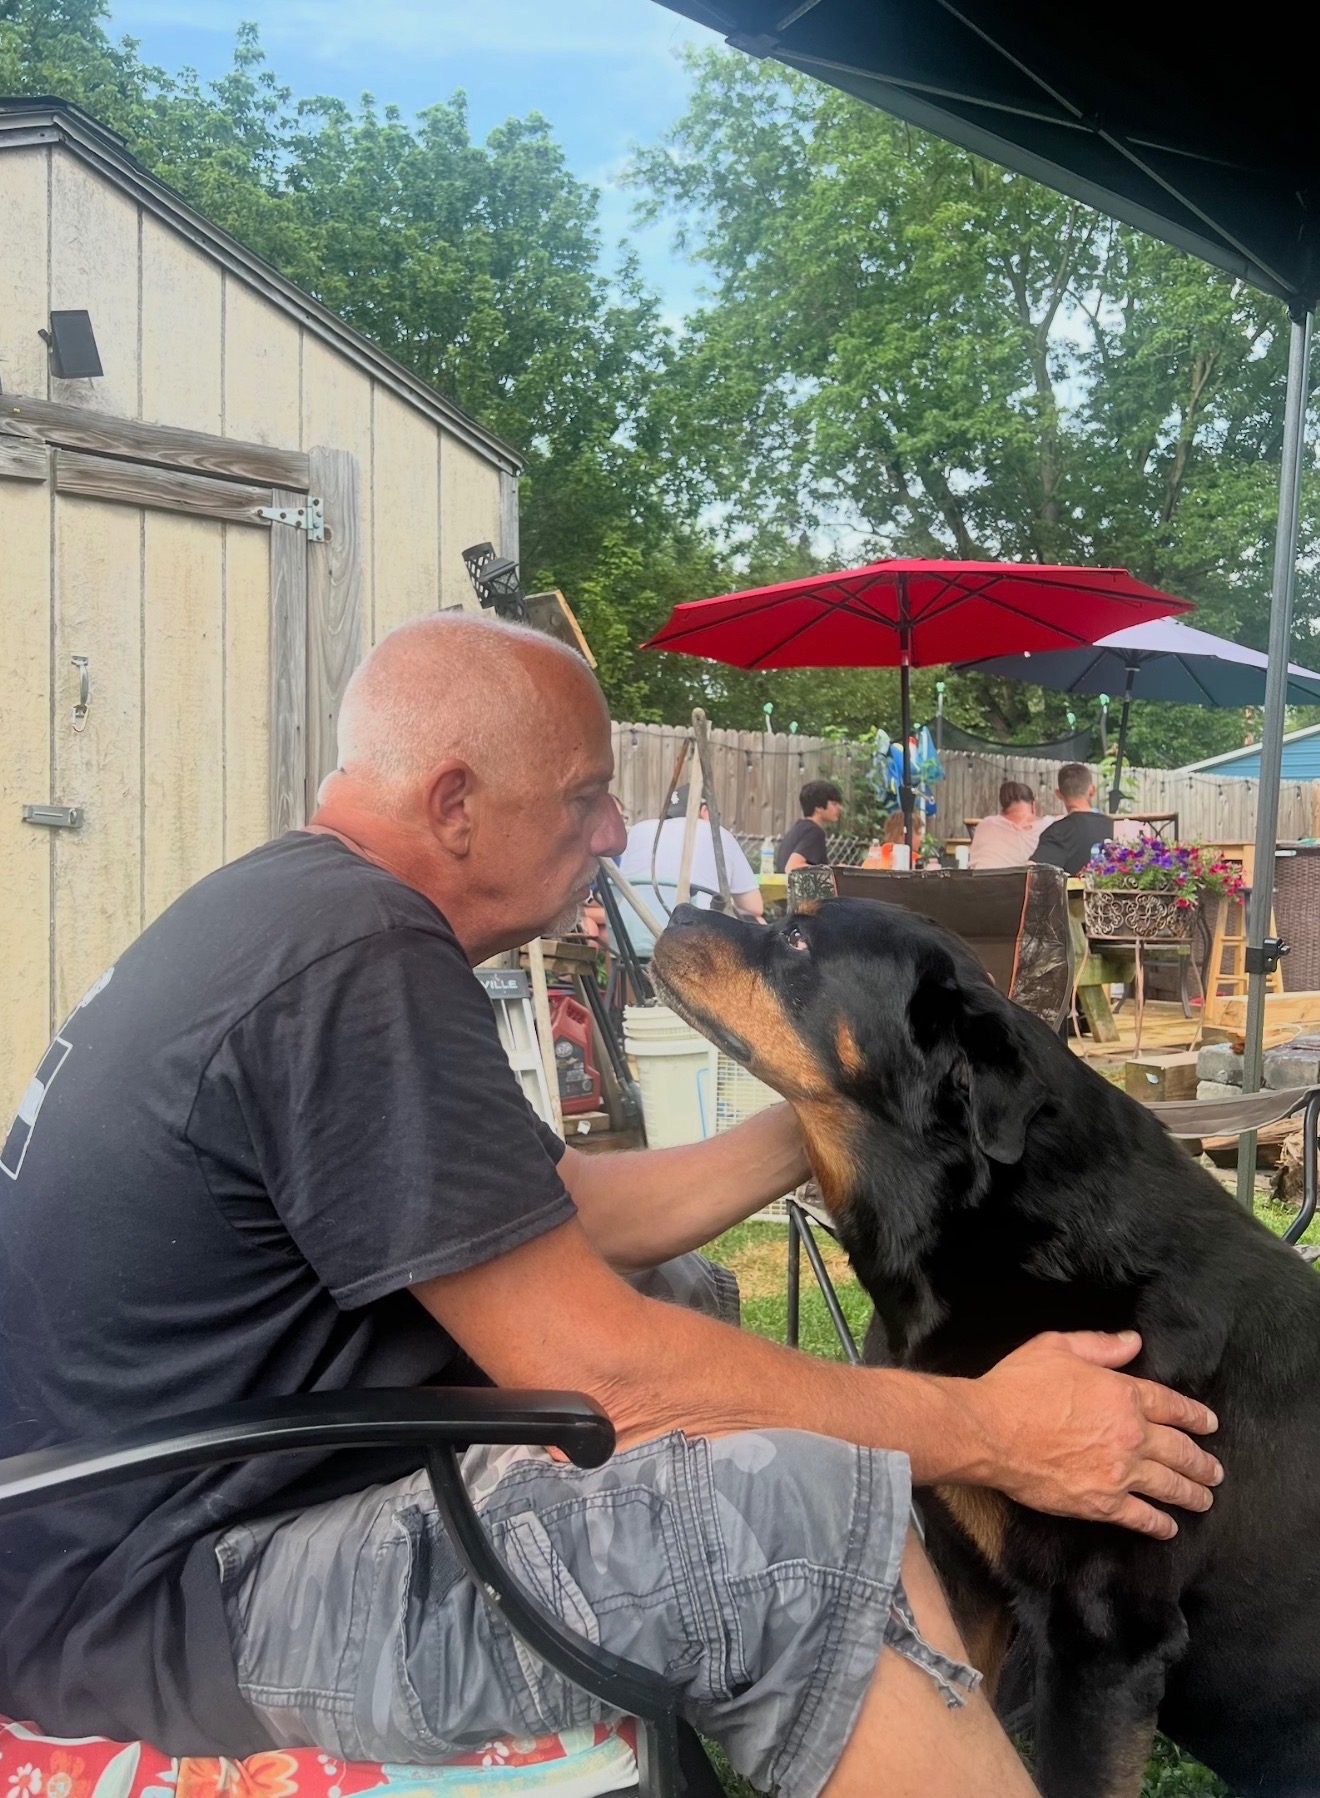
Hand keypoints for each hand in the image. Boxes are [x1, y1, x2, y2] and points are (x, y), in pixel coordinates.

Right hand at [963, 1330, 1221, 1539]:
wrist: (991, 1431)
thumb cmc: (1019, 1386)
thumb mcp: (1057, 1347)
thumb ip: (1100, 1345)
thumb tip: (1134, 1342)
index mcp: (1123, 1395)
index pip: (1172, 1406)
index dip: (1195, 1415)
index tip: (1210, 1424)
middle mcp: (1131, 1435)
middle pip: (1180, 1450)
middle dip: (1201, 1461)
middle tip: (1215, 1470)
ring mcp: (1119, 1472)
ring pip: (1169, 1486)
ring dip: (1192, 1492)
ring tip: (1205, 1498)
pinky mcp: (1102, 1503)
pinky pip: (1142, 1517)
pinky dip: (1160, 1524)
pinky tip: (1170, 1527)